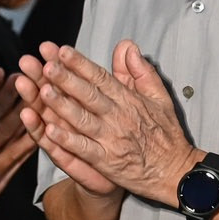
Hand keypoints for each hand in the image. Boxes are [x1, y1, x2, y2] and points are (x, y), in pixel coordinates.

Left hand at [20, 40, 197, 204]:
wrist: (176, 172)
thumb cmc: (167, 136)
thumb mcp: (160, 97)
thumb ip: (141, 71)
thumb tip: (128, 47)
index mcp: (128, 100)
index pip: (100, 77)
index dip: (80, 63)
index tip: (62, 51)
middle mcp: (118, 117)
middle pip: (88, 94)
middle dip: (66, 79)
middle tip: (46, 65)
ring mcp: (111, 139)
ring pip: (82, 119)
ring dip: (62, 105)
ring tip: (43, 92)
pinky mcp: (107, 161)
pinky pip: (83, 148)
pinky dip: (67, 140)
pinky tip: (50, 130)